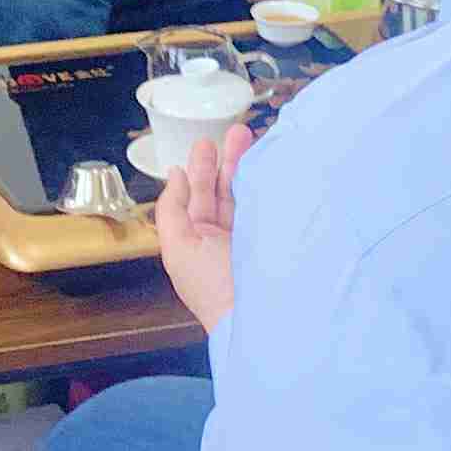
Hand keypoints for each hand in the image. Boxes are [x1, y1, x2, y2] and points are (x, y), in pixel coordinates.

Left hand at [153, 120, 255, 333]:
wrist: (261, 317)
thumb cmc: (214, 289)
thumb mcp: (178, 247)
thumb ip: (170, 209)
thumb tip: (176, 176)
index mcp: (200, 244)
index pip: (200, 200)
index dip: (201, 172)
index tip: (206, 146)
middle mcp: (228, 240)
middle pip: (226, 192)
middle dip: (227, 161)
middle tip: (236, 134)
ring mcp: (255, 238)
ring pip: (249, 194)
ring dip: (247, 166)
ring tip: (249, 138)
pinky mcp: (280, 237)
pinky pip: (272, 205)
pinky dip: (270, 184)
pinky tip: (269, 164)